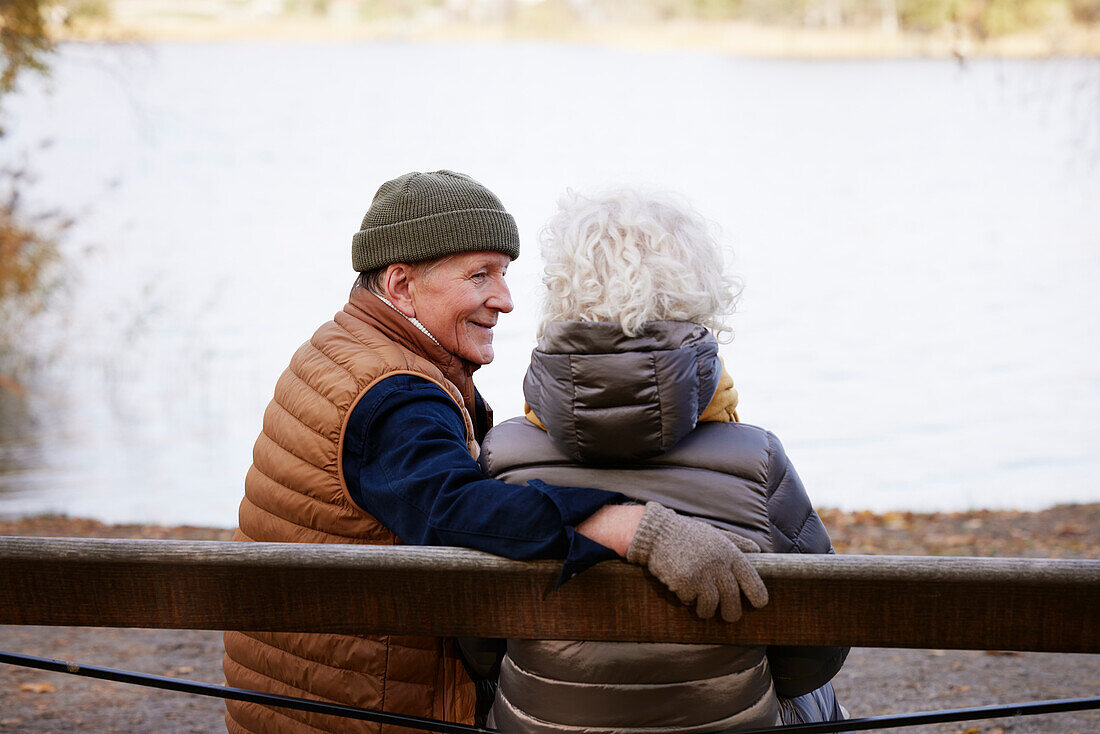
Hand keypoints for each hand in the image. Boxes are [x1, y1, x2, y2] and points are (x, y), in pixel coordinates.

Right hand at [626, 502, 768, 621]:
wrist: (658, 532)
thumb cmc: (688, 534)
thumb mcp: (716, 534)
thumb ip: (737, 542)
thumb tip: (757, 550)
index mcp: (729, 553)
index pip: (751, 579)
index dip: (758, 595)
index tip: (759, 604)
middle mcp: (718, 565)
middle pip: (732, 599)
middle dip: (732, 613)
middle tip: (730, 616)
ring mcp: (701, 574)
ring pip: (711, 605)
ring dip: (706, 611)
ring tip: (702, 609)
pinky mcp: (684, 582)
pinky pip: (690, 601)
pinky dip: (687, 600)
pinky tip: (682, 591)